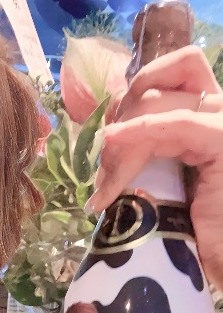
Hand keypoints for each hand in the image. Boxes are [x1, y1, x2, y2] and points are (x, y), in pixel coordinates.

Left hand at [87, 45, 222, 290]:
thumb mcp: (164, 185)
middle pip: (152, 85)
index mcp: (207, 113)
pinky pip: (170, 124)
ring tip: (108, 185)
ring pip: (154, 100)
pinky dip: (135, 137)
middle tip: (102, 177)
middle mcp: (218, 108)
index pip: (160, 78)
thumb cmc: (202, 235)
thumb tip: (106, 139)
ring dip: (119, 141)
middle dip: (116, 124)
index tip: (103, 150)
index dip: (123, 107)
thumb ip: (147, 154)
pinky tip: (113, 159)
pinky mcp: (222, 138)